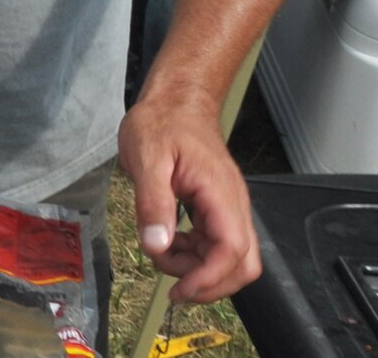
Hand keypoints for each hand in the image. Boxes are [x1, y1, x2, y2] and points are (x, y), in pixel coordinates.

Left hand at [117, 83, 261, 303]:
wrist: (176, 101)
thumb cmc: (163, 122)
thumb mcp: (147, 158)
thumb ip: (152, 202)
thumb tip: (157, 244)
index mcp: (220, 192)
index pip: (232, 250)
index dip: (209, 277)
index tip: (180, 289)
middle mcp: (232, 205)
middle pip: (243, 264)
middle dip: (210, 282)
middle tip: (173, 284)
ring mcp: (227, 208)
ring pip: (230, 258)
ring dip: (198, 268)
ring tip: (162, 253)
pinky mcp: (217, 209)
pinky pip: (216, 244)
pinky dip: (194, 253)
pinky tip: (169, 241)